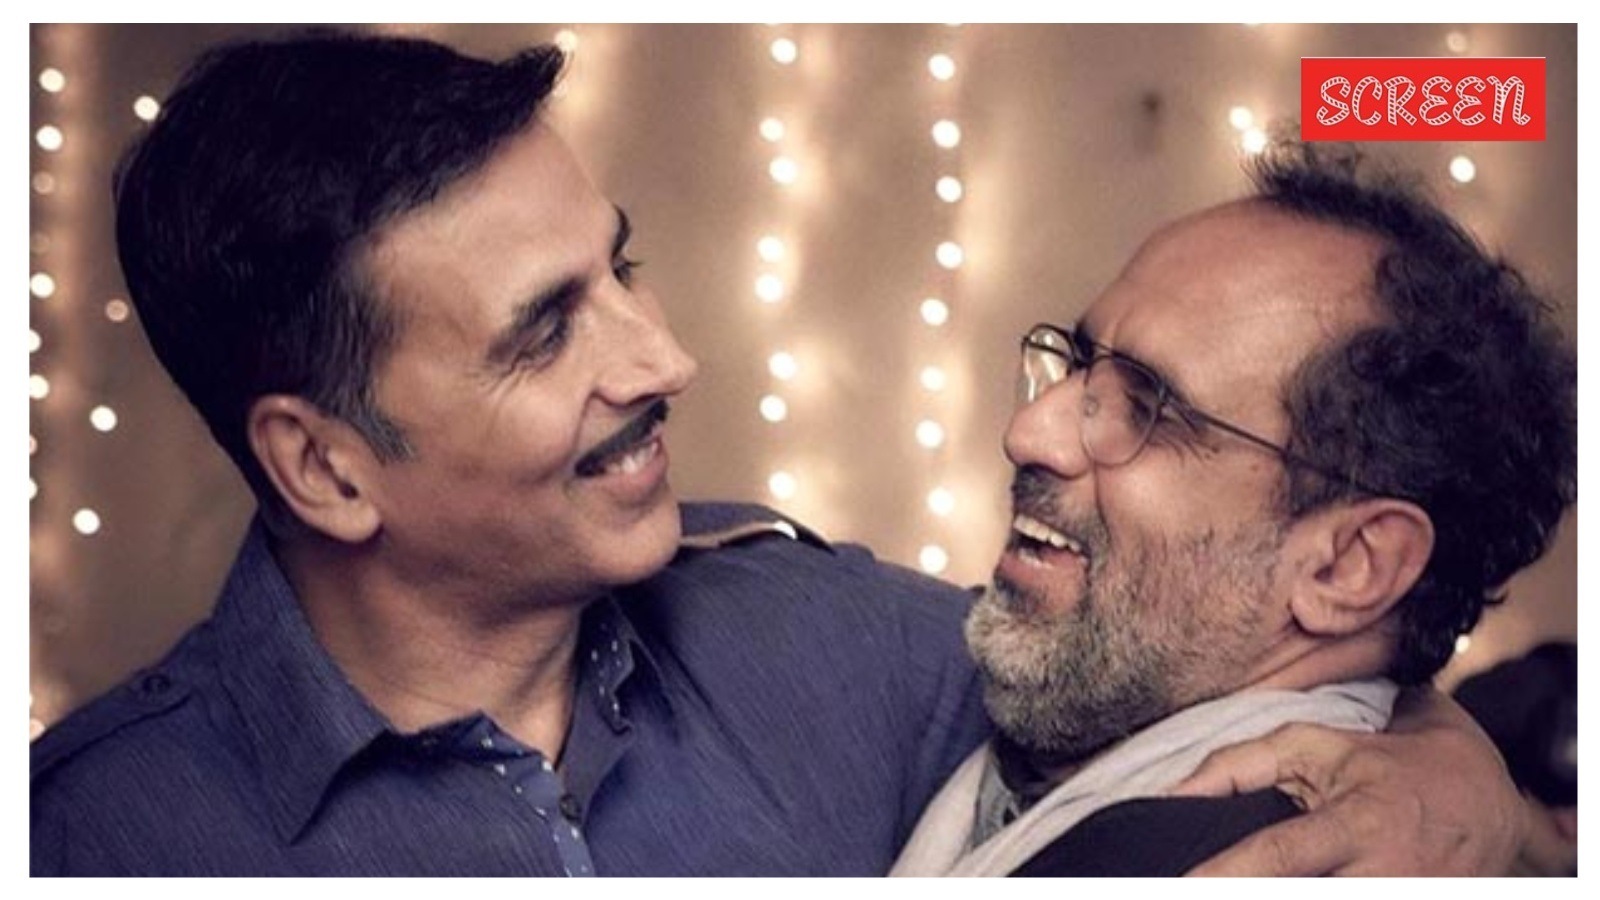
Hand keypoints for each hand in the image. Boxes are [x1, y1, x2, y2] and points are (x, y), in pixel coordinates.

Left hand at [1170, 686, 1523, 875]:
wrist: (1487, 803)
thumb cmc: (1389, 766)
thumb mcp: (1318, 745)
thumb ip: (1242, 763)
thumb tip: (1175, 790)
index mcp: (1360, 822)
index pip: (1282, 854)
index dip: (1227, 874)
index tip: (1181, 886)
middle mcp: (1383, 873)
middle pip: (1302, 896)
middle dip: (1245, 894)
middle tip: (1178, 890)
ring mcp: (1404, 899)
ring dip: (1276, 896)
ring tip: (1224, 887)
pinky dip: (1311, 899)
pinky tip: (1277, 889)